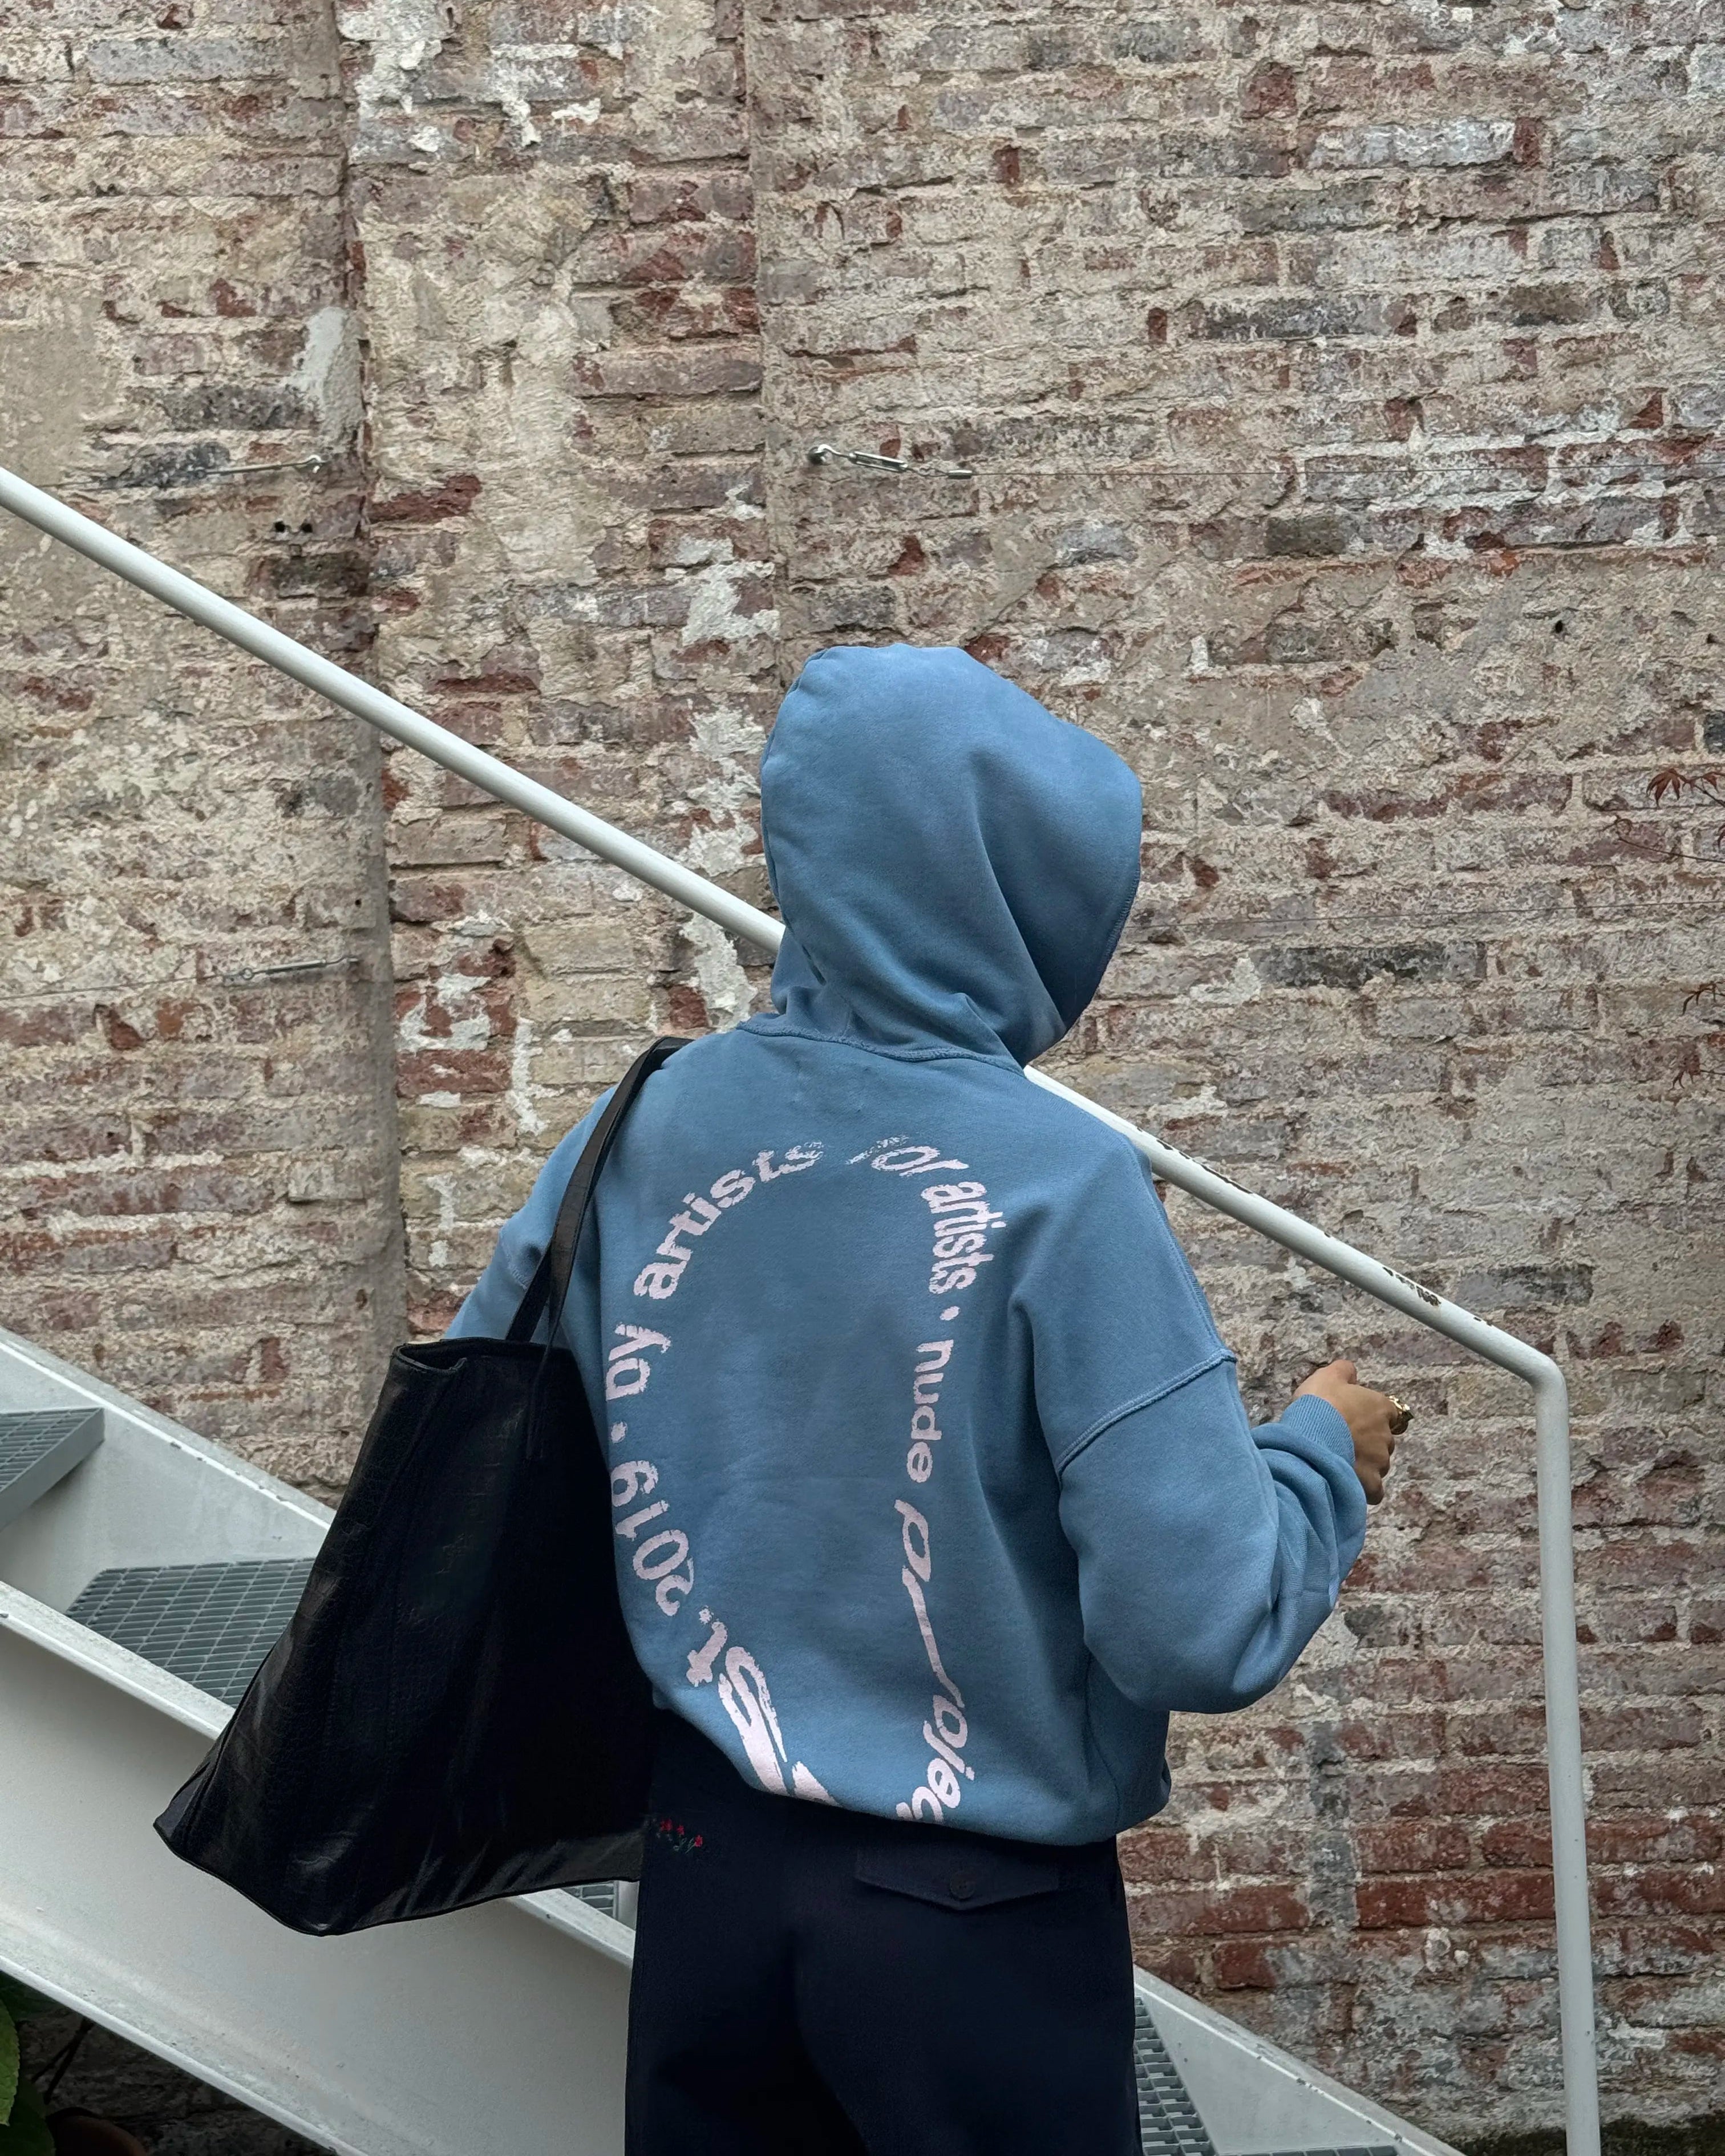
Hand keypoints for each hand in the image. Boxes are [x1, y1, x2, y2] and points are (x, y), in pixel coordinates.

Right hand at [1295, 1359, 1398, 1504]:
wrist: (1310, 1438)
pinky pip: (1374, 1490)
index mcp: (1380, 1407)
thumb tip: (1351, 1370)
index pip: (1389, 1413)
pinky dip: (1364, 1489)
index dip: (1372, 1417)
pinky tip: (1347, 1483)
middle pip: (1382, 1441)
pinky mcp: (1371, 1483)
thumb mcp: (1326, 1377)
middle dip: (1367, 1443)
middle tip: (1342, 1442)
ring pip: (1378, 1465)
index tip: (1355, 1420)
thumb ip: (1343, 1371)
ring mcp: (1380, 1461)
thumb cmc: (1319, 1405)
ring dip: (1364, 1465)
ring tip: (1339, 1463)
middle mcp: (1385, 1435)